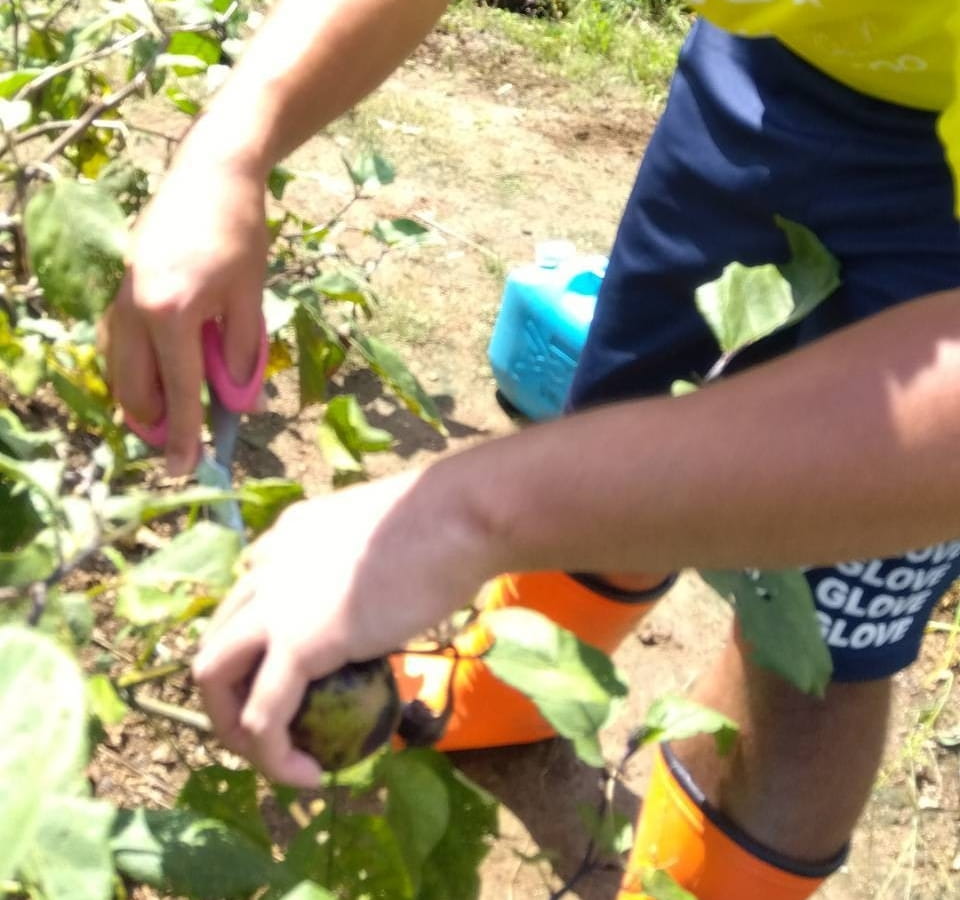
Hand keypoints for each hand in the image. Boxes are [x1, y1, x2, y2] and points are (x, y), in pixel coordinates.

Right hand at [100, 147, 268, 473]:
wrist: (210, 174)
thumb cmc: (240, 235)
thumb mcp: (250, 299)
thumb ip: (242, 355)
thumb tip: (237, 404)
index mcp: (170, 314)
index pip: (178, 392)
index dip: (185, 435)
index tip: (187, 469)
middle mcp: (133, 312)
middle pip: (135, 390)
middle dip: (156, 425)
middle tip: (184, 446)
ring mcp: (120, 299)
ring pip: (121, 371)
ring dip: (144, 401)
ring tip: (176, 419)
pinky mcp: (120, 290)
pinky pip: (122, 347)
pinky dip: (138, 372)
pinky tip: (164, 378)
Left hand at [192, 468, 496, 786]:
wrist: (458, 518)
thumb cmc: (446, 519)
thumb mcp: (384, 538)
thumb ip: (362, 567)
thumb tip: (386, 600)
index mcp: (288, 535)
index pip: (249, 592)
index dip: (260, 639)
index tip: (296, 670)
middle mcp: (267, 565)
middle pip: (217, 636)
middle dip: (232, 689)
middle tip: (275, 723)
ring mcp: (274, 605)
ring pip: (213, 676)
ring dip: (232, 727)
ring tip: (276, 757)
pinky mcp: (296, 644)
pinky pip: (261, 717)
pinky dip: (273, 757)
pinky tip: (309, 776)